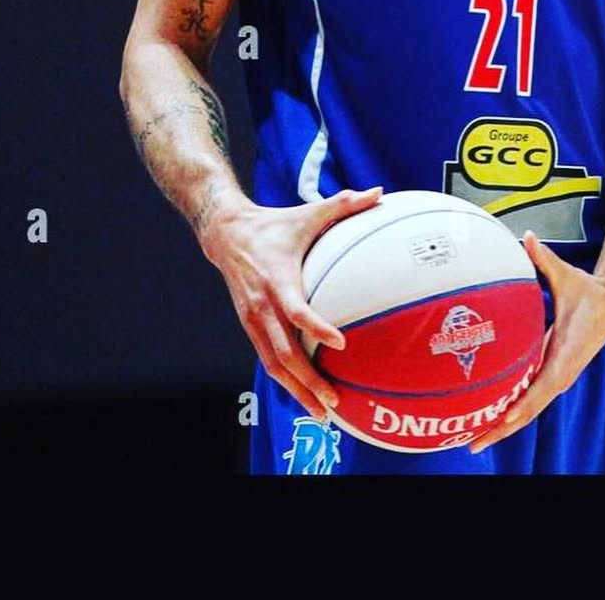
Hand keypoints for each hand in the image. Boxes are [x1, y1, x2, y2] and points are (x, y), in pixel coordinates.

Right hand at [201, 186, 382, 419]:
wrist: (225, 234)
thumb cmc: (275, 224)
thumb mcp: (307, 213)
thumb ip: (344, 204)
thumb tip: (379, 192)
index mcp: (278, 279)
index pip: (296, 310)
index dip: (316, 328)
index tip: (340, 344)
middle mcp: (262, 305)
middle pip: (283, 353)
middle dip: (307, 381)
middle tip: (334, 401)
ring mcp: (254, 320)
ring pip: (273, 365)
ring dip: (297, 390)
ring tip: (322, 413)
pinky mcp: (250, 327)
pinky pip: (268, 360)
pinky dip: (286, 381)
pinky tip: (305, 396)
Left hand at [467, 231, 604, 453]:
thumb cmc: (588, 291)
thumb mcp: (566, 275)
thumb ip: (544, 259)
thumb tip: (527, 237)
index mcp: (565, 353)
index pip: (541, 387)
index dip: (521, 406)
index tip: (501, 421)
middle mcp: (561, 372)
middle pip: (530, 409)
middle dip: (503, 428)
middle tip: (474, 443)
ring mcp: (558, 376)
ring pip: (530, 409)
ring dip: (505, 426)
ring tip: (476, 439)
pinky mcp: (553, 375)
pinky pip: (531, 399)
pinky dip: (512, 412)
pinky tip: (491, 419)